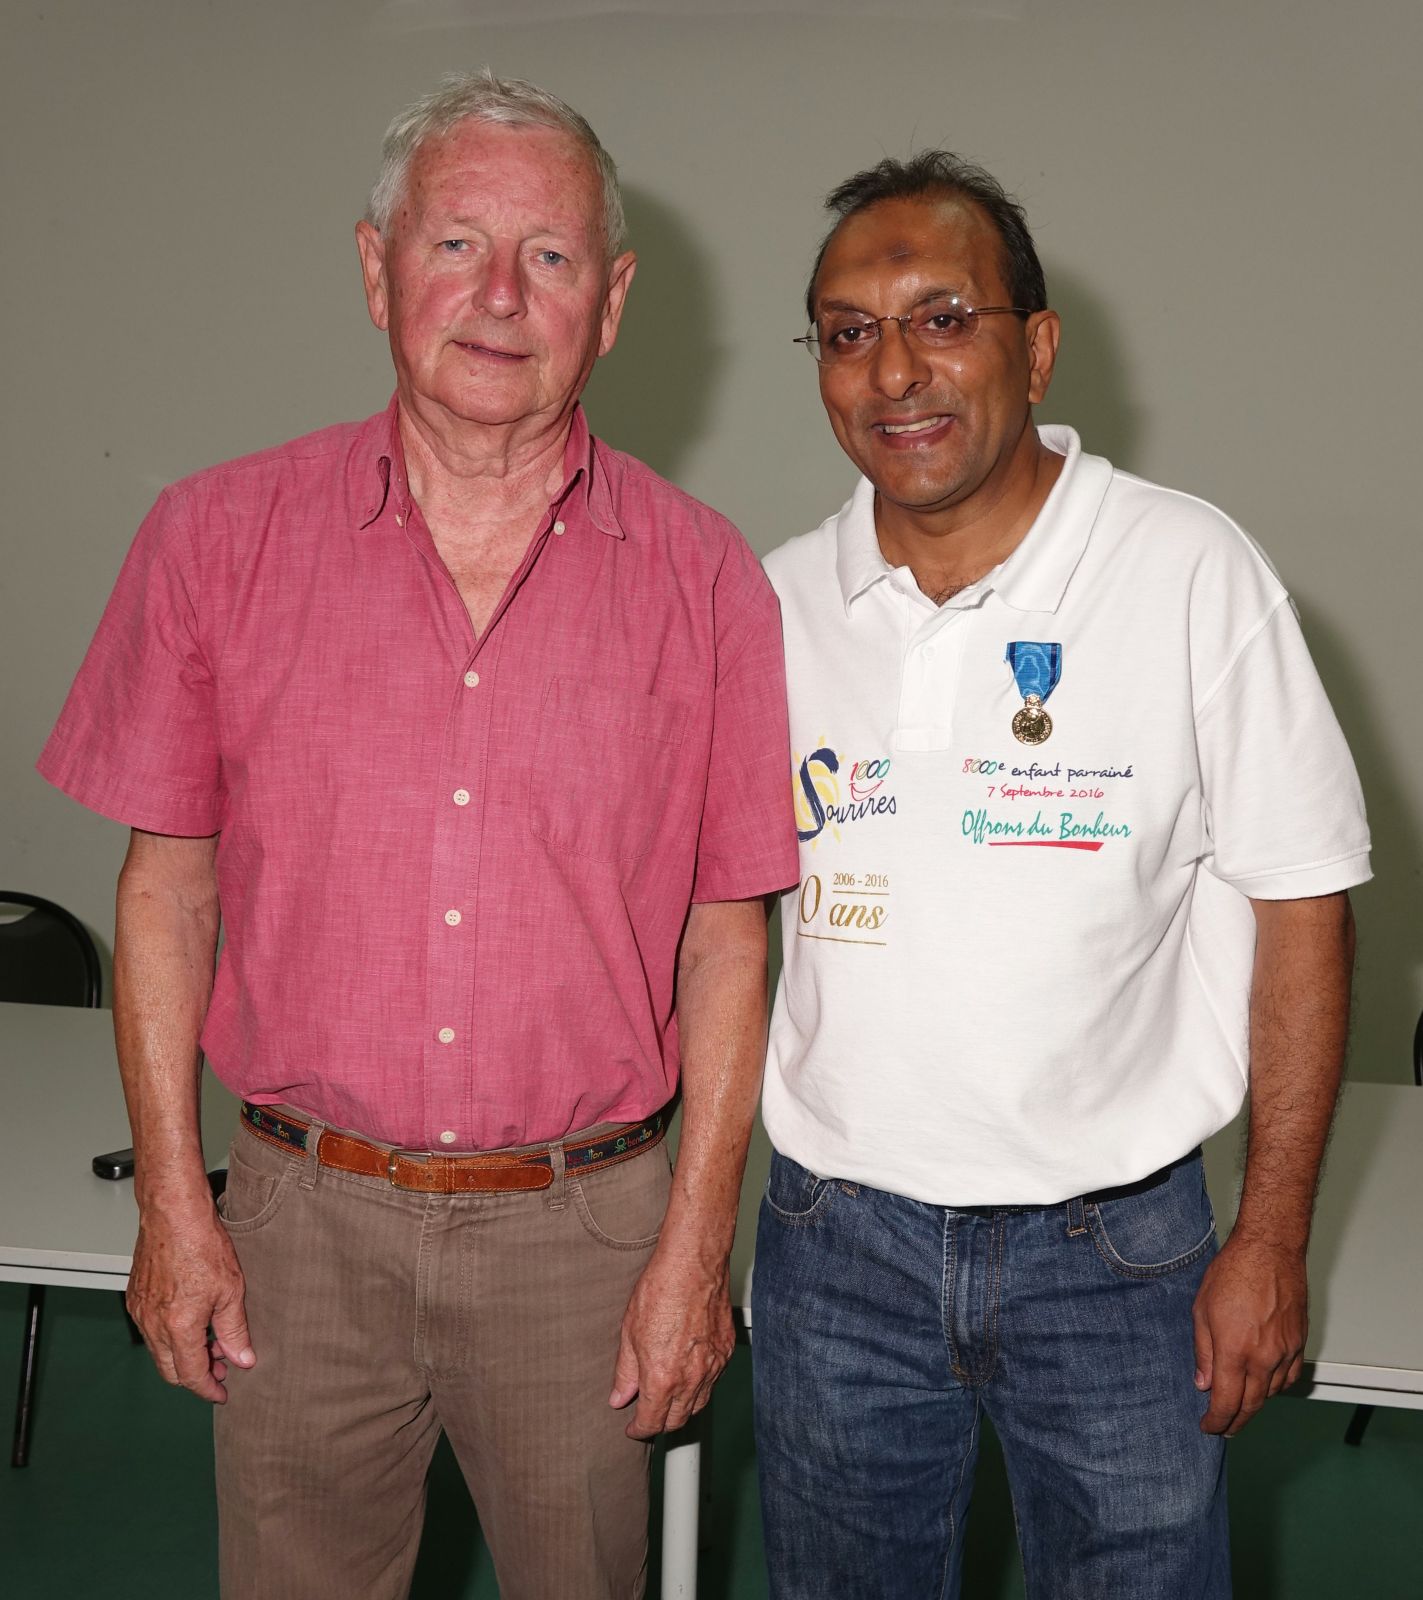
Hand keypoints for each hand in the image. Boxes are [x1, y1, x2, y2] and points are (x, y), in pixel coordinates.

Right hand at [126, 1198, 253, 1403]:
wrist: (173, 1214)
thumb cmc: (201, 1244)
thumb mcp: (231, 1290)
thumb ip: (235, 1330)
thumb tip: (243, 1359)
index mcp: (178, 1327)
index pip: (191, 1375)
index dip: (209, 1389)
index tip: (222, 1393)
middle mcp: (153, 1324)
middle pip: (171, 1370)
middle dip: (196, 1376)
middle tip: (221, 1369)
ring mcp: (141, 1311)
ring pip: (160, 1351)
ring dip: (184, 1355)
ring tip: (212, 1341)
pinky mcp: (136, 1298)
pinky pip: (151, 1330)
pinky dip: (171, 1336)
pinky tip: (192, 1322)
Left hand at [608, 1241, 734, 1438]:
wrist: (693, 1262)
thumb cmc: (661, 1289)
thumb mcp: (630, 1332)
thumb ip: (625, 1372)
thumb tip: (619, 1396)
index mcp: (663, 1377)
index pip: (652, 1422)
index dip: (639, 1430)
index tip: (633, 1428)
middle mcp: (692, 1378)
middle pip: (678, 1420)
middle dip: (661, 1422)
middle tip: (648, 1414)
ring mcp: (714, 1365)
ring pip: (699, 1403)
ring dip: (682, 1407)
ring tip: (667, 1397)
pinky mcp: (726, 1350)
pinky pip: (714, 1380)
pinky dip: (700, 1385)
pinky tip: (688, 1373)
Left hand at [1192, 1234, 1306, 1435]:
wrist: (1269, 1251)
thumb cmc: (1232, 1273)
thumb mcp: (1201, 1310)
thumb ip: (1203, 1351)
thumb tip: (1203, 1383)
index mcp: (1234, 1351)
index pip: (1226, 1401)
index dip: (1216, 1420)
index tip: (1208, 1427)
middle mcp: (1263, 1358)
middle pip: (1251, 1405)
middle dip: (1236, 1421)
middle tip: (1224, 1428)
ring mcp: (1285, 1352)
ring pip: (1272, 1393)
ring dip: (1255, 1404)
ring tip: (1240, 1405)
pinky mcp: (1300, 1343)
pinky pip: (1290, 1376)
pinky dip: (1276, 1387)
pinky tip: (1266, 1385)